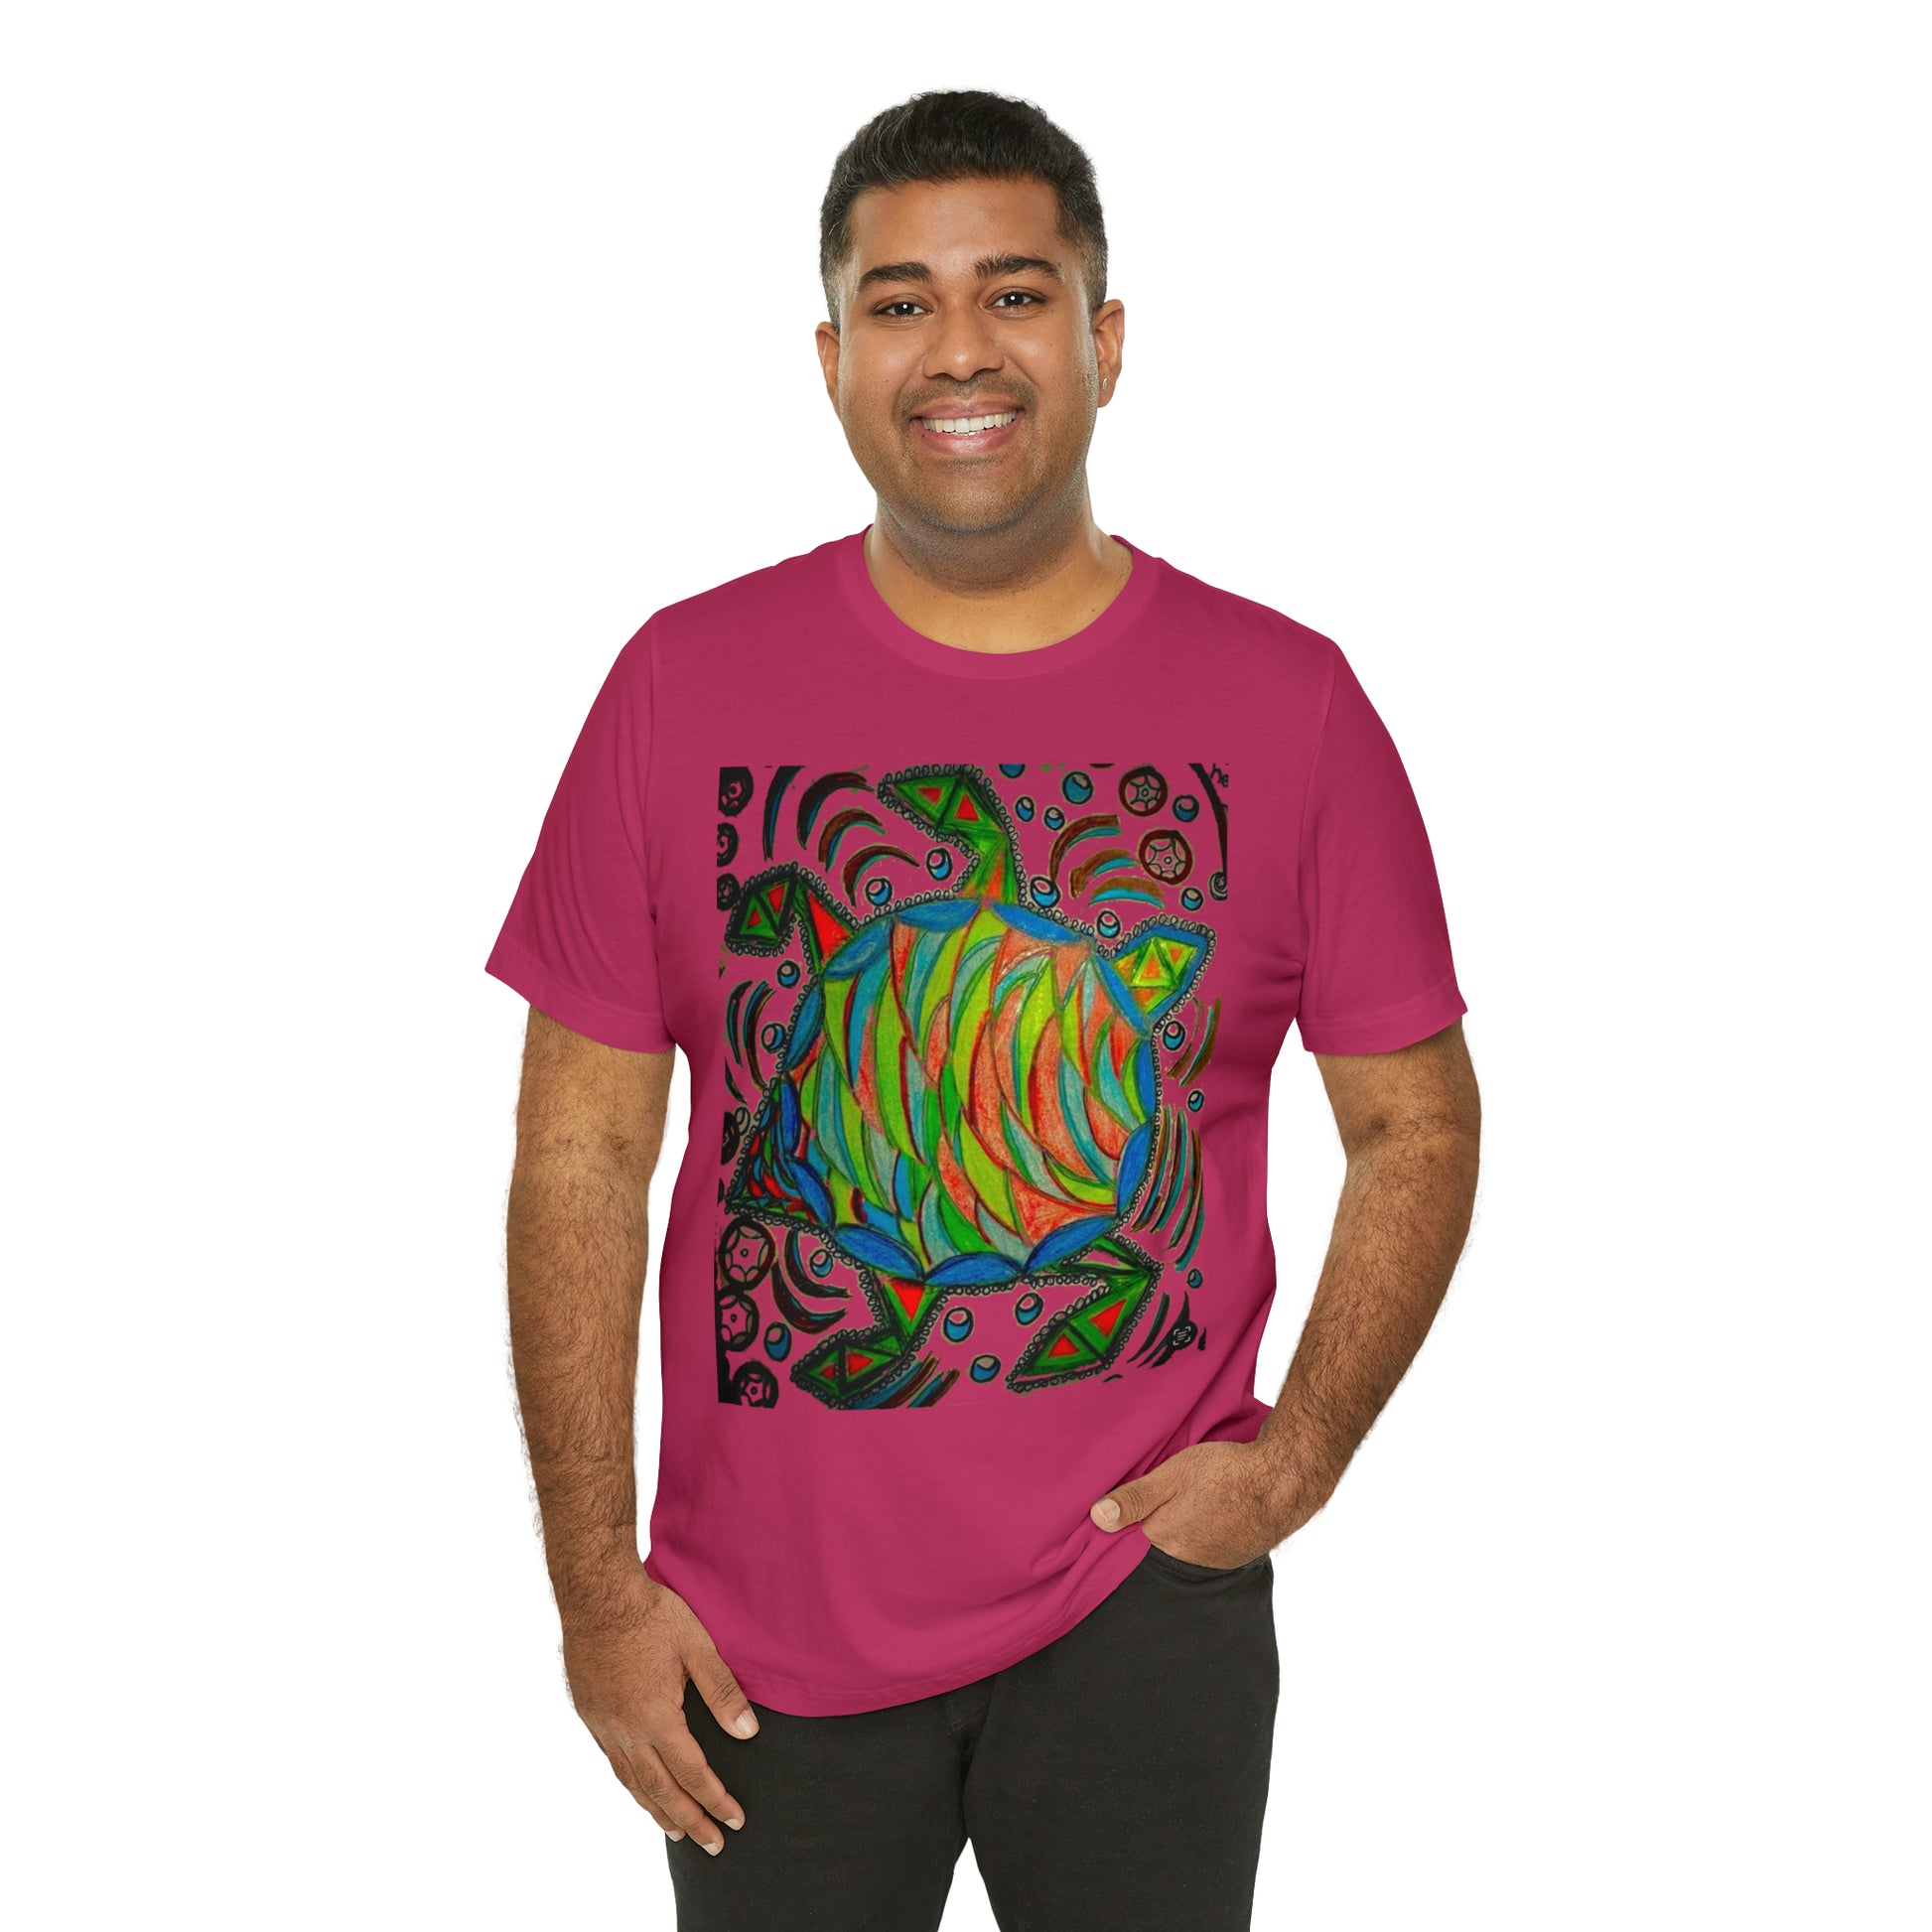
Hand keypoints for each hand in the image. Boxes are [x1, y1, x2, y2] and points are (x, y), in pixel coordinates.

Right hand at [560, 1559, 758, 1854]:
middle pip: (661, 1789)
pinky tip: (640, 1787)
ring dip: (656, 1809)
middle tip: (713, 1844)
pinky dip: (630, 1783)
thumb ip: (723, 1693)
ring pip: (632, 1781)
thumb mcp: (697, 1647)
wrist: (596, 1593)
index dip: (715, 1799)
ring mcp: (602, 1724)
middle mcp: (625, 1730)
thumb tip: (748, 1734)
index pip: (692, 1772)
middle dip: (690, 1819)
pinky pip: (611, 1761)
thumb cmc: (651, 1615)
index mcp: (655, 1717)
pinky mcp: (588, 1712)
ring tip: (676, 1830)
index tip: (735, 1820)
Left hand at [1088, 1439, 1325, 1566]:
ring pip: (1179, 1550)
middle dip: (1144, 1534)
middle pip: (1153, 1550)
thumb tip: (1096, 1518)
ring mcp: (1212, 1562)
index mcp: (1165, 1541)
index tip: (1103, 1519)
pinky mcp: (1232, 1558)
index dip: (1117, 1531)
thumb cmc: (1227, 1473)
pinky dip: (1197, 1537)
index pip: (1127, 1545)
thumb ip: (1136, 1498)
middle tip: (1141, 1511)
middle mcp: (1186, 1560)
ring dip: (1174, 1535)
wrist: (1285, 1481)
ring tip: (1173, 1512)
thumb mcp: (1174, 1474)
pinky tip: (1201, 1517)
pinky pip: (1203, 1551)